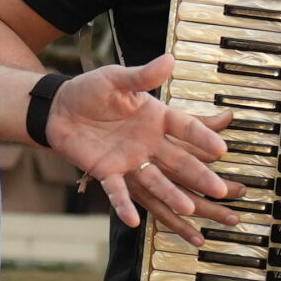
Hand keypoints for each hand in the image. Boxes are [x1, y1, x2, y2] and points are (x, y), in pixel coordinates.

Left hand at [41, 54, 239, 230]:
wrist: (59, 108)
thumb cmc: (91, 90)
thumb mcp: (115, 78)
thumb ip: (141, 75)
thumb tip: (170, 59)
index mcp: (154, 118)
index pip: (183, 127)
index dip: (201, 137)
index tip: (221, 148)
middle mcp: (147, 142)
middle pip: (178, 161)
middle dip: (199, 175)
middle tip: (220, 190)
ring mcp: (129, 160)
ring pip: (154, 180)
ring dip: (170, 194)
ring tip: (188, 207)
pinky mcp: (106, 171)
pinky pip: (117, 191)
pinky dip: (124, 206)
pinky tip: (134, 220)